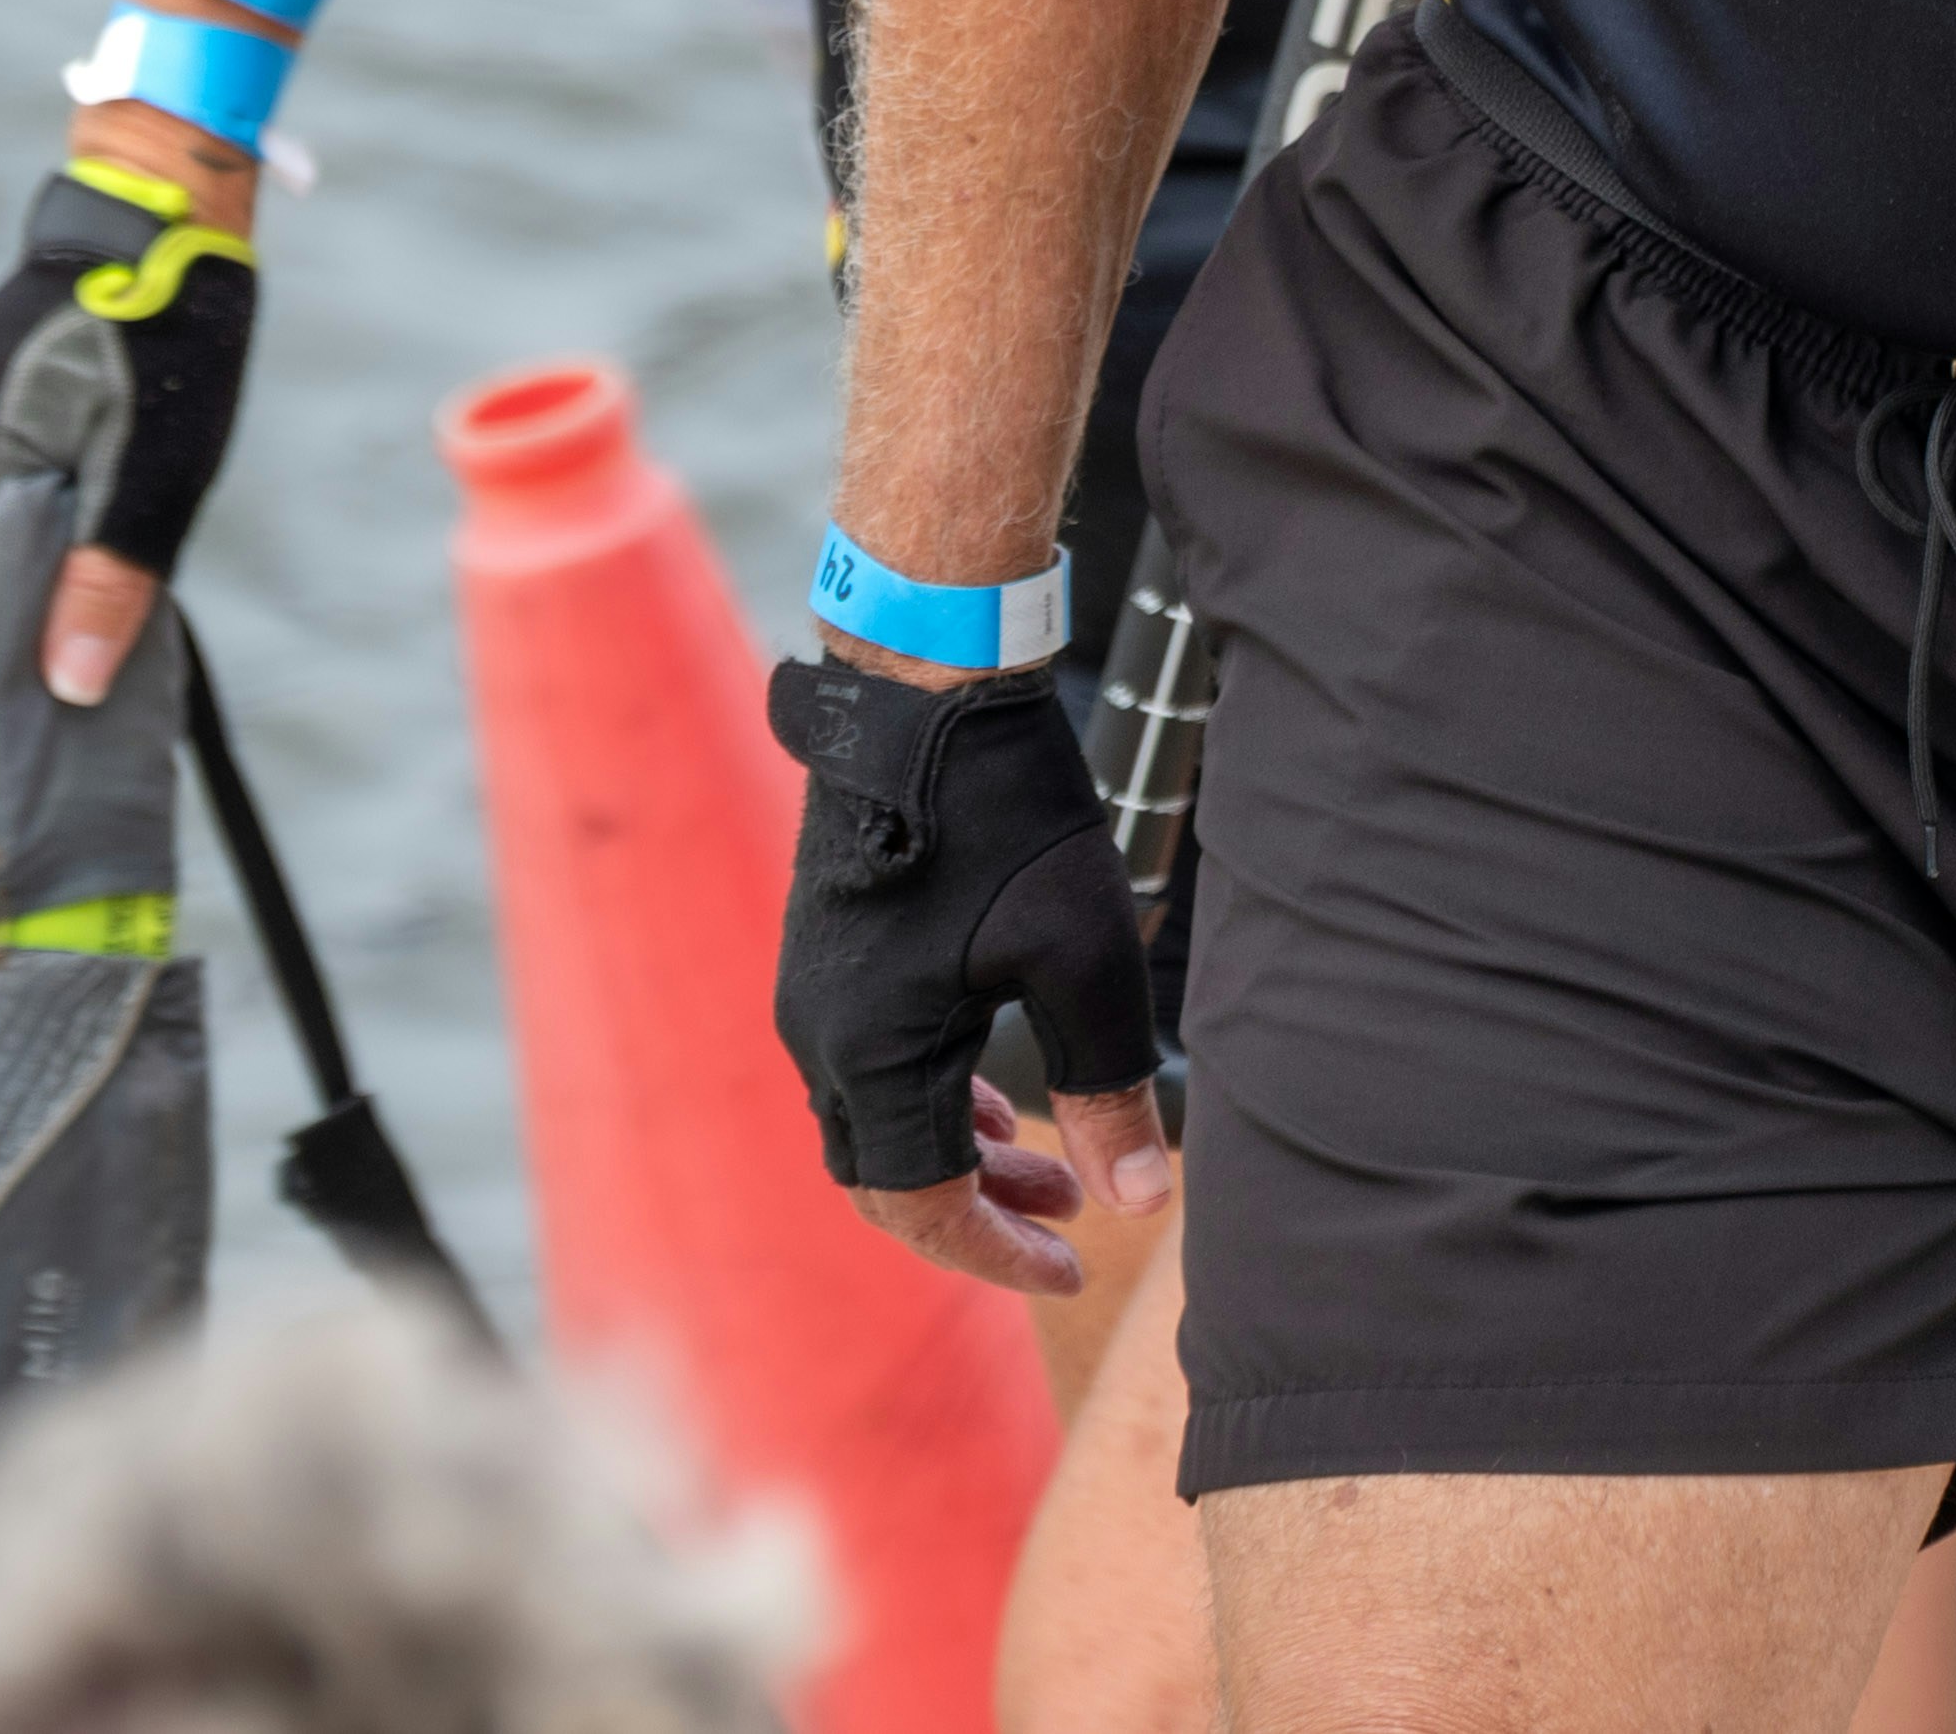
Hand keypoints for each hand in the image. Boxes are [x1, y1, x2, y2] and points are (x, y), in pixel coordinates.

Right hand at [0, 153, 258, 694]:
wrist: (162, 205)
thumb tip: (68, 685)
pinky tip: (87, 458)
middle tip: (103, 563)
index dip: (3, 623)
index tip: (61, 641)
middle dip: (22, 571)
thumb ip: (111, 574)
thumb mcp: (159, 465)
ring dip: (29, 518)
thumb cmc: (167, 332)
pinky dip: (24, 476)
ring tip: (105, 495)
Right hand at [769, 652, 1172, 1292]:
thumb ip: (1107, 1086)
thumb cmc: (1006, 809)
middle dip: (979, 1212)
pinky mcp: (826, 951)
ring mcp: (813, 990)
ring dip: (957, 1155)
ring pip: (877, 1122)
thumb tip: (1141, 1204)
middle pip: (885, 1180)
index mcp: (870, 1049)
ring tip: (1049, 1159)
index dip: (998, 1252)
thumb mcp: (1080, 952)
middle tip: (1070, 1216)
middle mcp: (820, 1033)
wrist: (927, 684)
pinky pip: (866, 1067)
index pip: (922, 1205)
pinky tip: (990, 1092)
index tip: (1074, 1271)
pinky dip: (929, 1099)